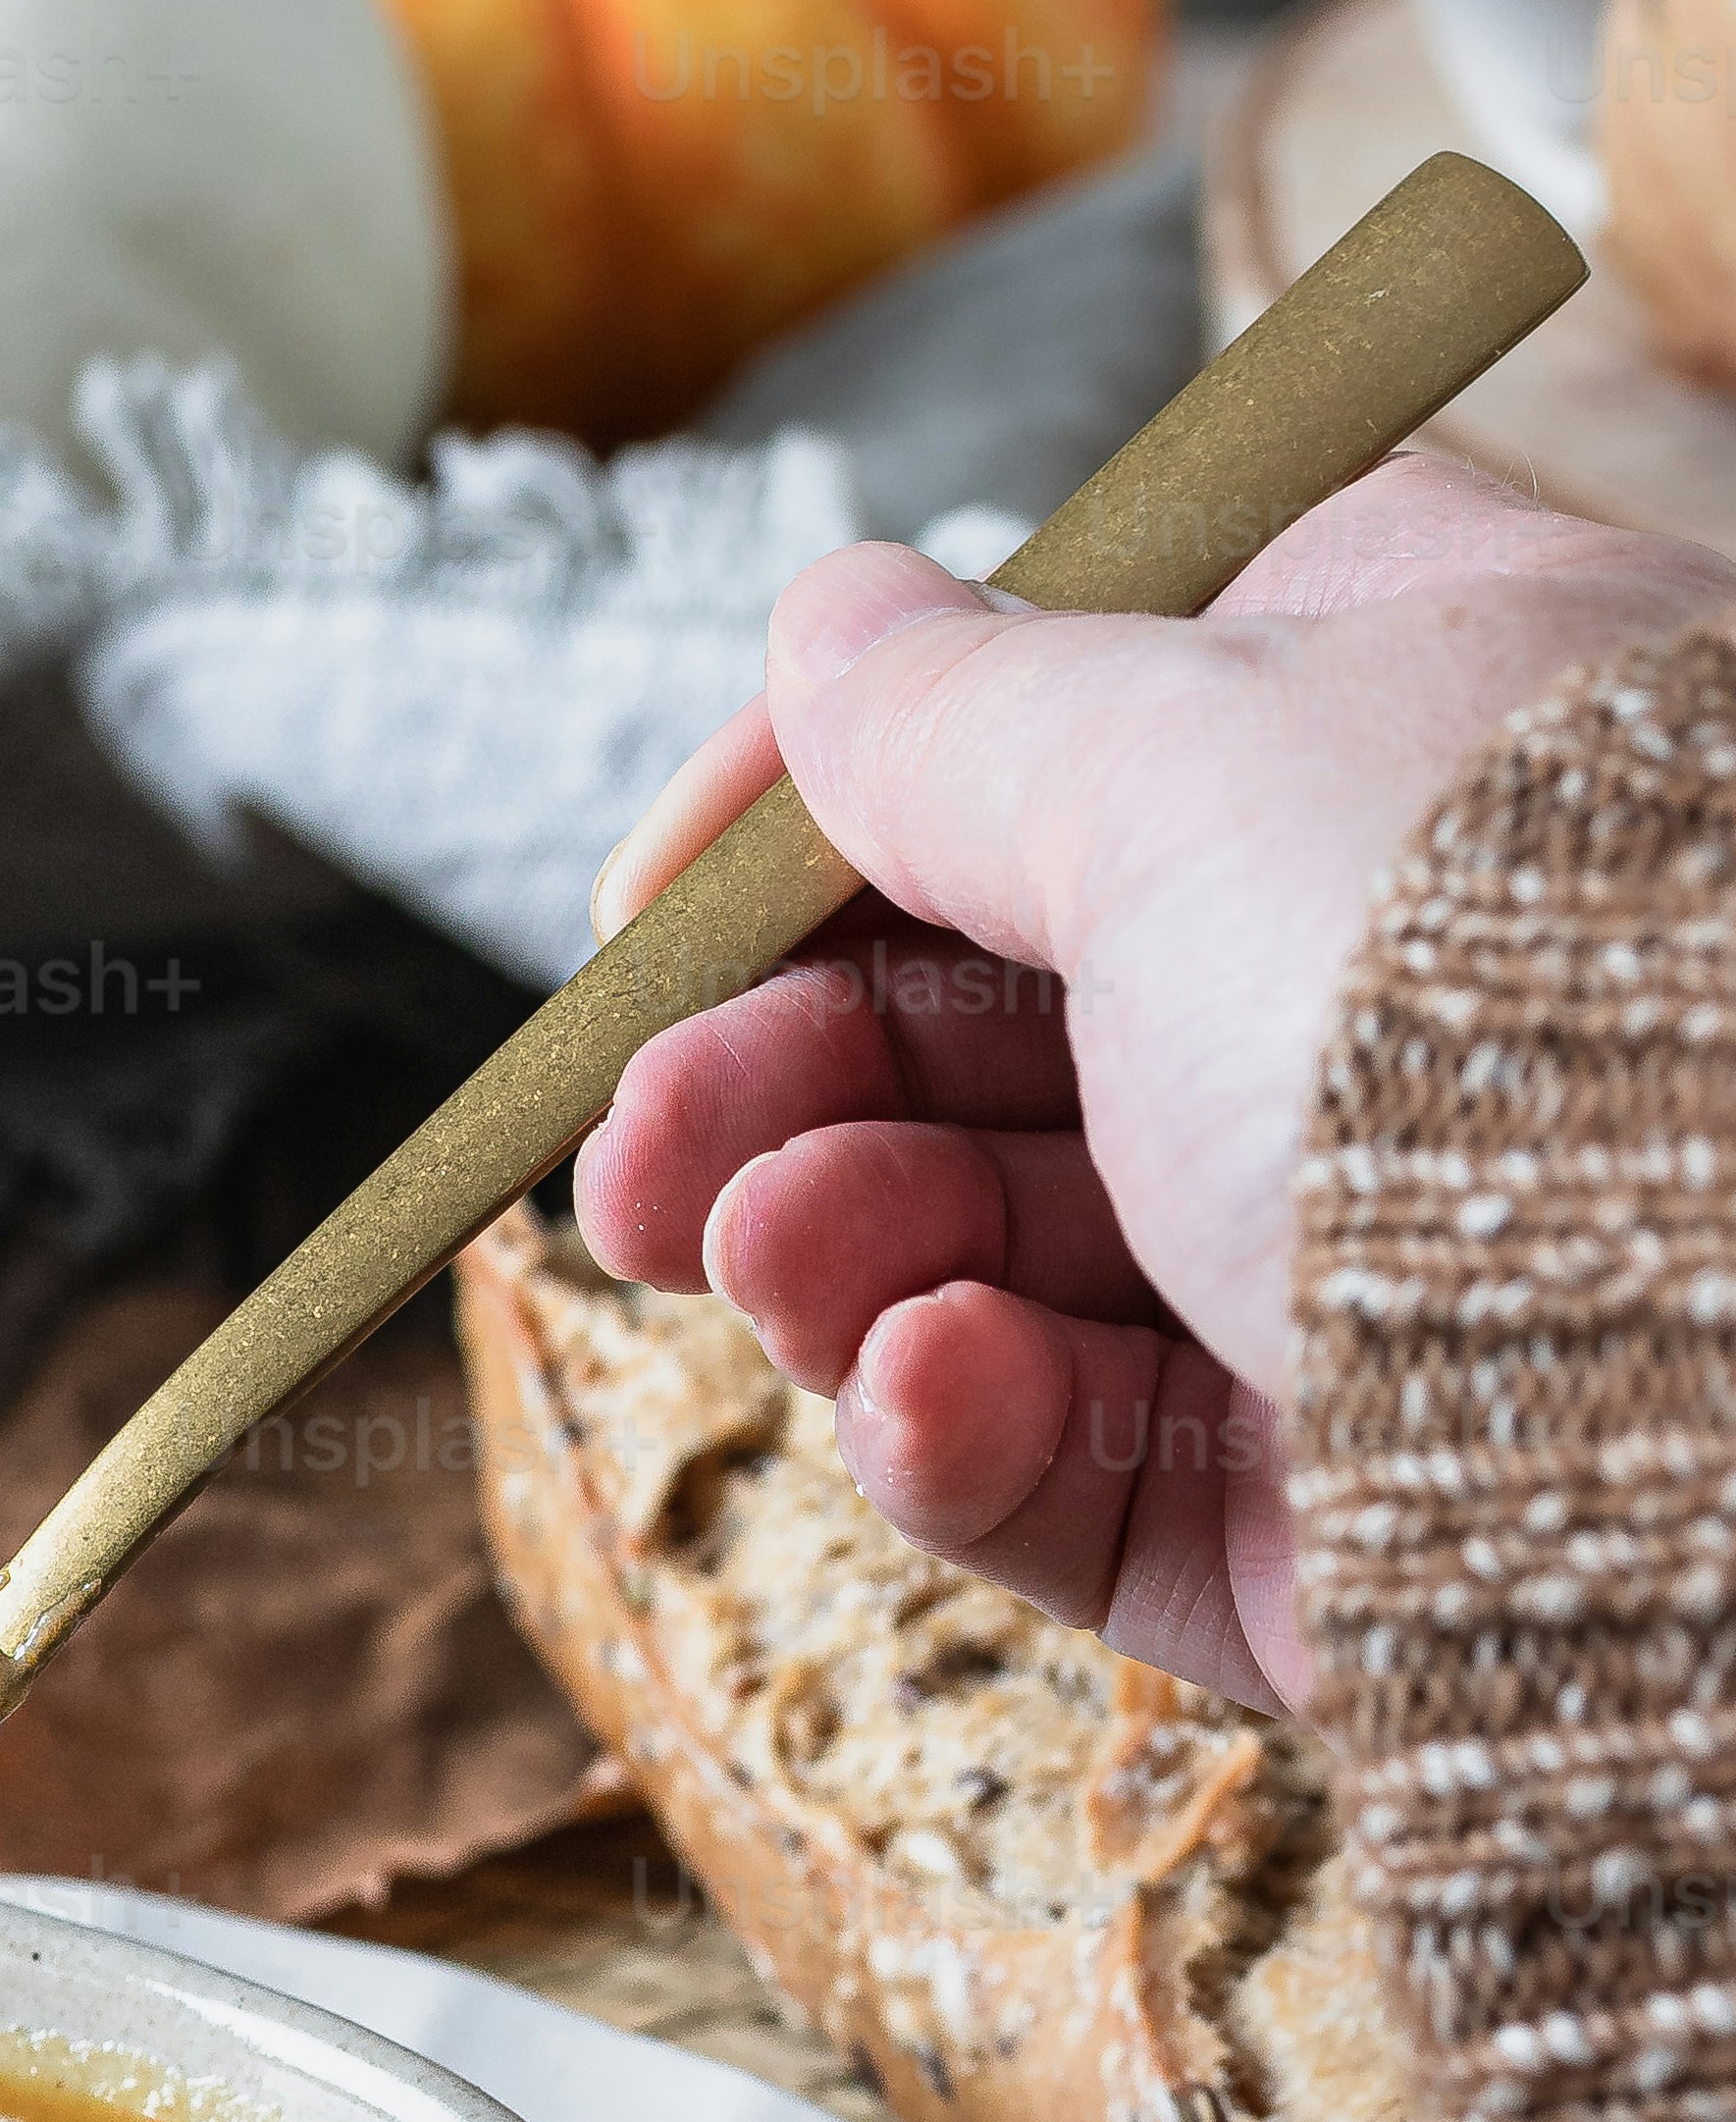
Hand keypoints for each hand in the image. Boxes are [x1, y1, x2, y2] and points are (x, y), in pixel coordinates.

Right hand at [568, 451, 1735, 1712]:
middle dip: (773, 1080)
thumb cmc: (1491, 974)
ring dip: (834, 1247)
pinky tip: (914, 1392)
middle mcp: (1375, 980)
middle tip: (629, 1158)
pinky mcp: (1328, 1504)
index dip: (820, 814)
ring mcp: (1350, 1254)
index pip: (1058, 724)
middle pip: (986, 1019)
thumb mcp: (1184, 766)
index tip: (642, 908)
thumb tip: (841, 617)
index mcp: (1395, 723)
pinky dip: (959, 1427)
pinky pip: (1080, 1461)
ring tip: (770, 1262)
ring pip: (995, 1251)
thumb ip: (970, 713)